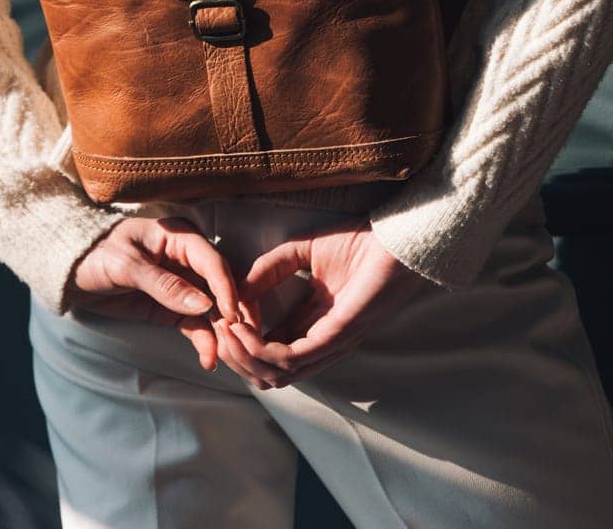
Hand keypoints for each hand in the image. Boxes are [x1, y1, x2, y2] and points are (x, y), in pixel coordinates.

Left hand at [65, 216, 242, 371]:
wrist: (70, 273)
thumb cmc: (96, 255)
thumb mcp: (126, 265)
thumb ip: (164, 284)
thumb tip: (204, 304)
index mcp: (179, 236)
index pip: (212, 261)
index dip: (226, 288)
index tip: (233, 316)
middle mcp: (187, 258)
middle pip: (220, 285)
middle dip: (231, 313)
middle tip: (240, 341)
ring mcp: (183, 284)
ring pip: (212, 308)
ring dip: (219, 331)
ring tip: (223, 356)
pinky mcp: (173, 306)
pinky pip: (194, 323)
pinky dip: (204, 339)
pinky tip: (209, 358)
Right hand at [211, 218, 432, 388]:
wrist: (396, 238)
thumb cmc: (359, 241)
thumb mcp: (302, 251)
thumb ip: (271, 269)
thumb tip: (238, 292)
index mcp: (313, 323)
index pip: (270, 348)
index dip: (241, 340)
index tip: (220, 319)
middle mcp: (321, 341)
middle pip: (271, 371)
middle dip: (238, 357)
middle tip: (217, 333)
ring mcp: (331, 342)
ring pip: (278, 373)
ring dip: (246, 356)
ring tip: (226, 330)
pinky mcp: (338, 335)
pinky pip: (294, 358)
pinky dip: (264, 348)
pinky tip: (246, 328)